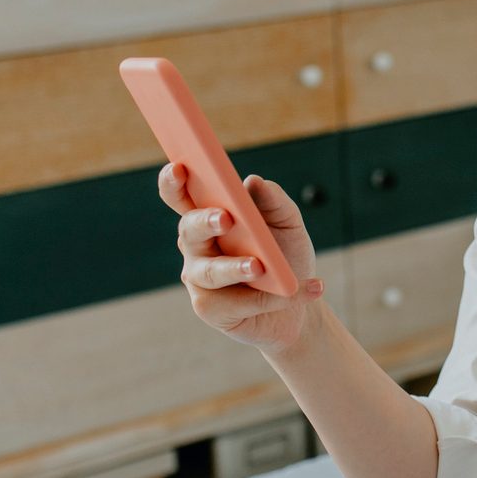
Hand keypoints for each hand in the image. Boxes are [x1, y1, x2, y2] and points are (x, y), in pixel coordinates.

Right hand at [156, 161, 323, 353]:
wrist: (300, 306)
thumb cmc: (286, 257)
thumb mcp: (288, 224)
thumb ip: (273, 201)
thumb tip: (253, 181)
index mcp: (209, 216)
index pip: (181, 195)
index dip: (174, 182)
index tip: (180, 167)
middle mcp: (197, 246)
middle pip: (189, 229)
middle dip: (205, 222)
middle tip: (226, 218)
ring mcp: (199, 279)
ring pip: (211, 271)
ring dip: (236, 268)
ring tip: (261, 268)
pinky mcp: (211, 309)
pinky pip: (237, 302)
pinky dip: (270, 298)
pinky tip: (302, 290)